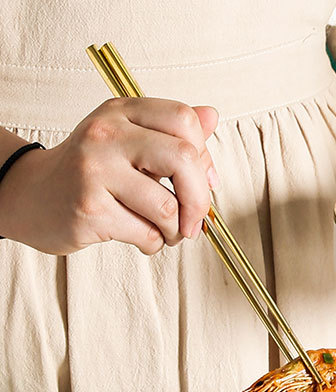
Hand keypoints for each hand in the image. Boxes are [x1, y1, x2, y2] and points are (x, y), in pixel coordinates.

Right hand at [0, 98, 218, 254]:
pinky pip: (147, 234)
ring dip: (175, 230)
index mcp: (122, 112)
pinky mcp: (90, 209)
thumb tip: (212, 117)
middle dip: (200, 200)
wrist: (32, 196)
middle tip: (195, 220)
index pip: (184, 120)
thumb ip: (170, 132)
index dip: (205, 157)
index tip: (205, 183)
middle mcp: (107, 134)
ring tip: (163, 232)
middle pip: (183, 159)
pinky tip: (141, 238)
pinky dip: (154, 244)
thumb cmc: (89, 172)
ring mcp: (95, 171)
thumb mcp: (128, 139)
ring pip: (167, 206)